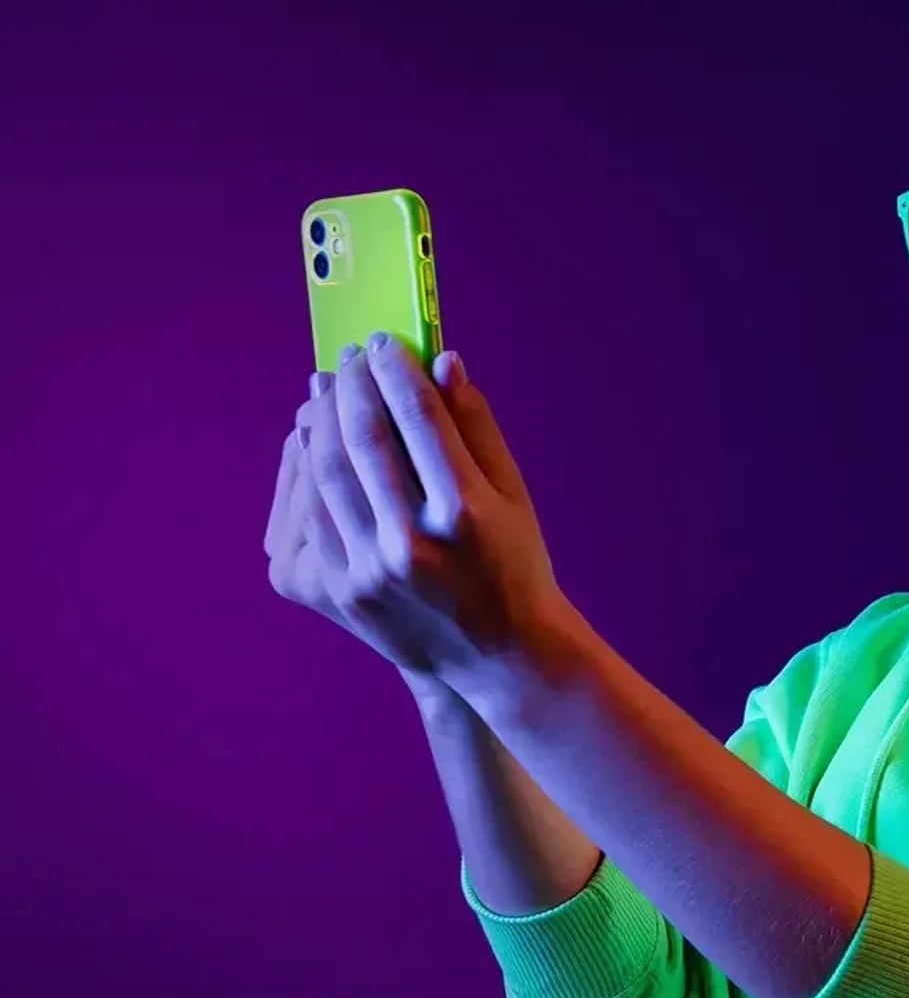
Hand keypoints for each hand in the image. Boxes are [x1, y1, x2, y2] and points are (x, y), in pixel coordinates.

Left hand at [264, 336, 571, 693]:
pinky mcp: (340, 593)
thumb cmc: (515, 563)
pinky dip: (305, 471)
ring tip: (327, 390)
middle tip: (349, 357)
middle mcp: (412, 543)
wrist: (498, 655)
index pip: (418, 416)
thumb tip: (442, 360)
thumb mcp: (514, 494)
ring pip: (325, 474)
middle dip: (352, 385)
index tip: (383, 341)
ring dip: (321, 420)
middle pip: (362, 438)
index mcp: (465, 512)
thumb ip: (476, 426)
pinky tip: (314, 441)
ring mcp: (369, 572)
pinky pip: (308, 517)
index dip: (395, 368)